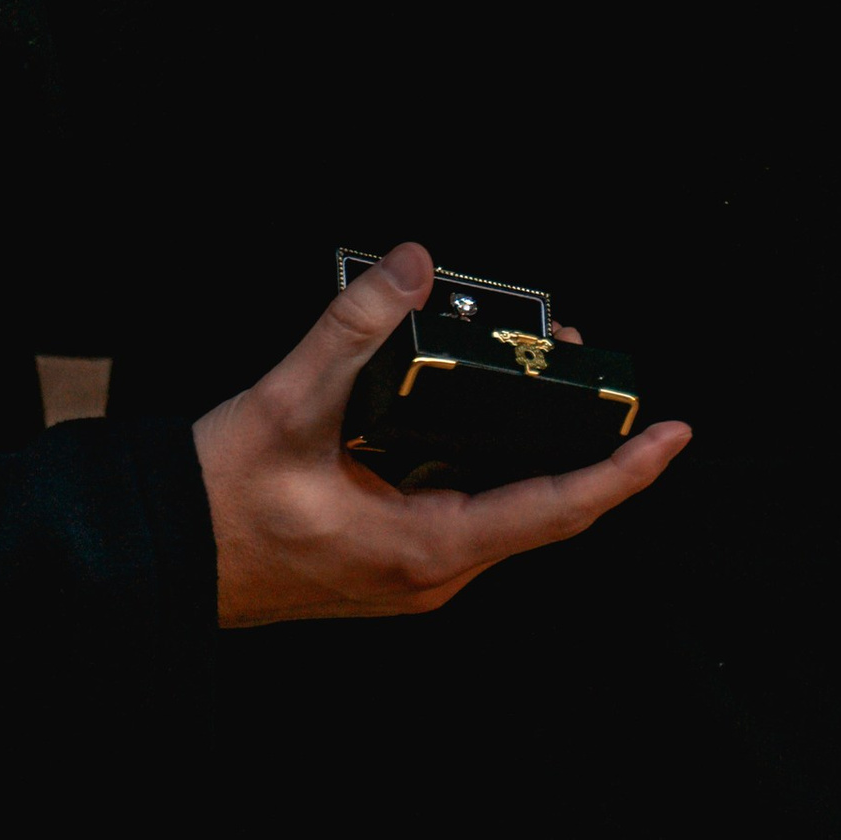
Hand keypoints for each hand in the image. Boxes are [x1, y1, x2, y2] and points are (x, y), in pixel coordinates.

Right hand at [192, 244, 687, 626]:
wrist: (167, 554)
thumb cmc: (224, 498)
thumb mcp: (287, 404)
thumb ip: (353, 329)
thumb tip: (411, 267)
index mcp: (427, 547)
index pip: (556, 510)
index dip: (623, 473)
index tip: (674, 436)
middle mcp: (434, 572)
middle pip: (539, 506)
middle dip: (579, 438)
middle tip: (591, 364)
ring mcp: (415, 571)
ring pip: (501, 505)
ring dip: (529, 444)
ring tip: (540, 373)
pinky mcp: (392, 557)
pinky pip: (464, 506)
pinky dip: (483, 456)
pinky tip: (471, 408)